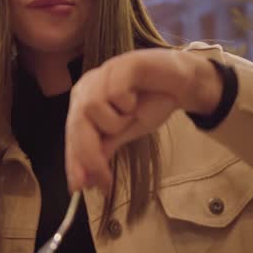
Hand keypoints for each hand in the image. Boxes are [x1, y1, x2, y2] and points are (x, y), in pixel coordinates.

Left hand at [65, 49, 222, 191]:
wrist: (181, 84)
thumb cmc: (150, 104)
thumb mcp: (125, 132)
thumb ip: (104, 149)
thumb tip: (86, 179)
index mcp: (82, 102)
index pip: (72, 135)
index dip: (74, 162)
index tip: (79, 188)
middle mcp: (87, 87)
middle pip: (76, 124)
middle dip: (89, 156)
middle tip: (105, 179)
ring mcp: (102, 74)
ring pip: (93, 108)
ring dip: (116, 121)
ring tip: (131, 113)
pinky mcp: (120, 65)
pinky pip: (115, 93)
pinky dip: (128, 103)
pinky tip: (136, 97)